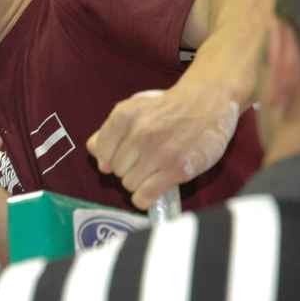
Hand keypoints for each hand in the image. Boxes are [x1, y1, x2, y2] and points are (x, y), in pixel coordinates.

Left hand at [86, 87, 239, 209]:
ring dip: (138, 182)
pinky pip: (146, 195)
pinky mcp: (178, 169)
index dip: (109, 158)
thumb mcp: (134, 108)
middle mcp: (140, 133)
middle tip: (143, 162)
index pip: (99, 151)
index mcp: (124, 116)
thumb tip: (92, 150)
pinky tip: (151, 190)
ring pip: (129, 184)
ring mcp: (159, 152)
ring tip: (152, 172)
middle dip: (127, 169)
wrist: (207, 102)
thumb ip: (110, 129)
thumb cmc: (168, 107)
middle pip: (116, 170)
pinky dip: (144, 198)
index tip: (122, 157)